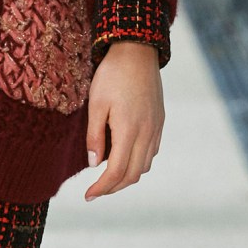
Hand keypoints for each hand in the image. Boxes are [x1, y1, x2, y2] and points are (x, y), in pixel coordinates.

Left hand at [83, 39, 162, 199]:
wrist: (138, 51)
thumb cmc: (112, 75)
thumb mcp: (95, 104)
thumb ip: (94, 136)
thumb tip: (94, 164)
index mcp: (129, 130)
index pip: (116, 171)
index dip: (102, 188)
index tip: (88, 195)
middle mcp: (147, 133)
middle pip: (132, 174)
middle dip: (113, 187)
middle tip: (95, 191)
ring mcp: (156, 128)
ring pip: (144, 165)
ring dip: (126, 176)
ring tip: (107, 176)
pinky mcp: (159, 122)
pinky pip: (151, 152)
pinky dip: (137, 162)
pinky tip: (123, 157)